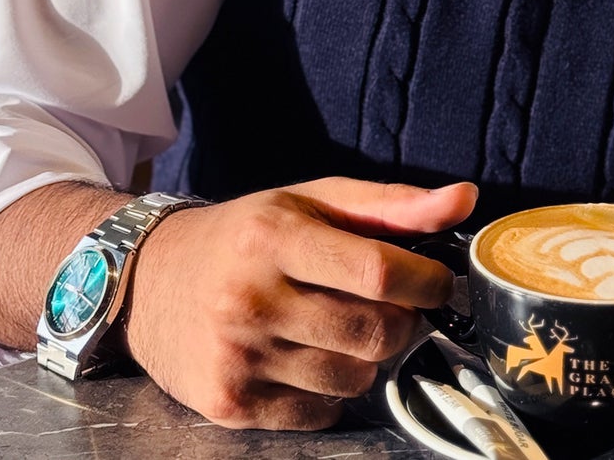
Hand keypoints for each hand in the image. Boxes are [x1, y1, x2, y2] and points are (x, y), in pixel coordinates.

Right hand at [122, 177, 477, 429]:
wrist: (149, 280)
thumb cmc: (247, 234)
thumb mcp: (312, 200)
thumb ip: (392, 204)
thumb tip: (465, 199)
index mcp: (276, 237)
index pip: (378, 272)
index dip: (426, 281)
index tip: (436, 282)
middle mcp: (252, 298)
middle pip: (373, 333)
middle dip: (401, 323)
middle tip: (391, 308)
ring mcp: (238, 356)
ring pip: (353, 379)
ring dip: (366, 359)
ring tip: (342, 329)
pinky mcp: (229, 403)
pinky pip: (319, 414)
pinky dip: (331, 393)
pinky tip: (309, 358)